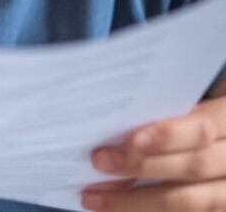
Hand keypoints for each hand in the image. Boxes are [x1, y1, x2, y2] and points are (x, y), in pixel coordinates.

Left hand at [82, 92, 225, 210]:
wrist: (218, 149)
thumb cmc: (197, 123)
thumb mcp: (195, 109)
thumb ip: (168, 116)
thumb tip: (116, 131)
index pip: (202, 129)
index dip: (167, 136)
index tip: (130, 139)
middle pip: (195, 166)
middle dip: (143, 165)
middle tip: (100, 160)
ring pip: (192, 202)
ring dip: (137, 202)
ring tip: (96, 198)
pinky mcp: (220, 210)